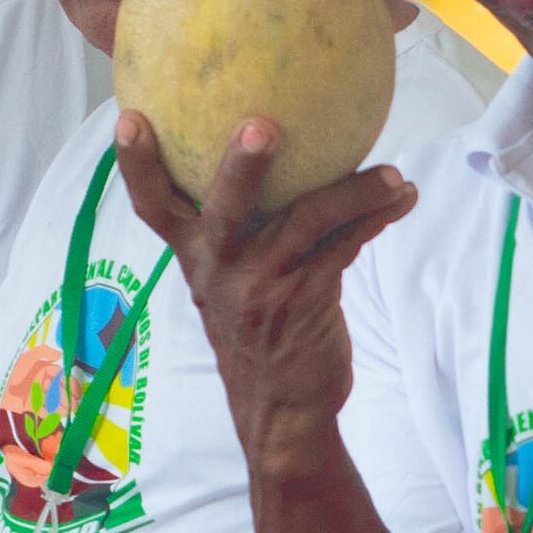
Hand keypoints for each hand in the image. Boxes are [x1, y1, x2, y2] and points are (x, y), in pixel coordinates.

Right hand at [117, 110, 415, 477]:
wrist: (282, 413)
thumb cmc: (259, 336)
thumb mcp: (231, 288)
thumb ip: (240, 238)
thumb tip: (287, 162)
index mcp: (195, 259)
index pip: (153, 207)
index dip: (136, 165)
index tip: (128, 118)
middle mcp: (221, 270)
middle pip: (224, 207)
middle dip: (242, 166)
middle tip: (262, 127)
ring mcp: (261, 286)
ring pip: (307, 219)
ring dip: (356, 190)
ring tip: (392, 173)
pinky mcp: (305, 300)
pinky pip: (345, 245)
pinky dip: (377, 216)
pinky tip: (404, 197)